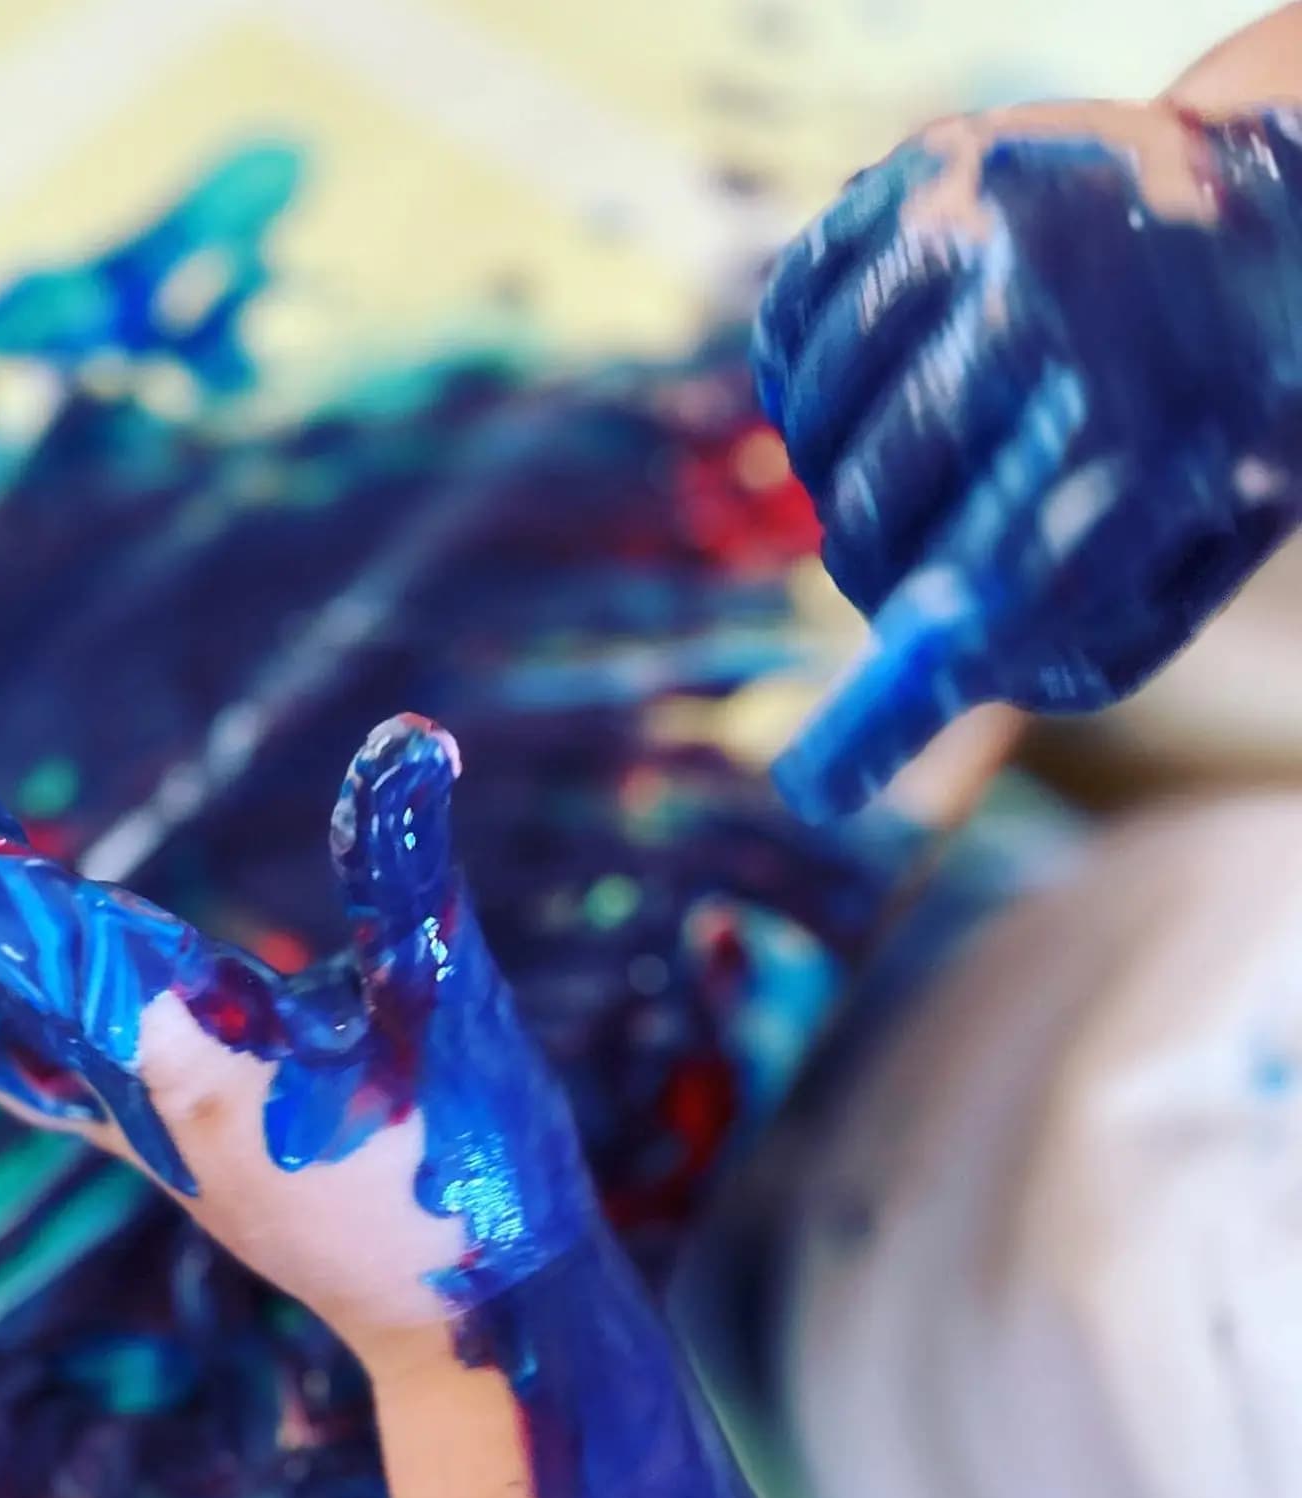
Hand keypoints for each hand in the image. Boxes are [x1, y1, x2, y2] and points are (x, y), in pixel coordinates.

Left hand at [0, 691, 596, 1354]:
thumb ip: (410, 873)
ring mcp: (137, 1134)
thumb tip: (417, 733)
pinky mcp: (156, 1151)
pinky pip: (30, 1074)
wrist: (460, 1322)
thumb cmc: (467, 1166)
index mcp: (197, 1058)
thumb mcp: (450, 1004)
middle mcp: (139, 1099)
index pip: (43, 943)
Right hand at [755, 100, 1301, 818]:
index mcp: (1158, 415)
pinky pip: (790, 316)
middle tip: (884, 564)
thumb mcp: (1199, 542)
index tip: (817, 786)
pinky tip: (853, 384)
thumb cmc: (1223, 407)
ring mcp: (979, 217)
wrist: (1259, 205)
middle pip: (876, 511)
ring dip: (830, 471)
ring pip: (816, 417)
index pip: (993, 585)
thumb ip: (1076, 632)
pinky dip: (797, 377)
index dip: (904, 688)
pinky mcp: (919, 166)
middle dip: (868, 568)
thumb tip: (934, 681)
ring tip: (889, 459)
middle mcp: (1060, 301)